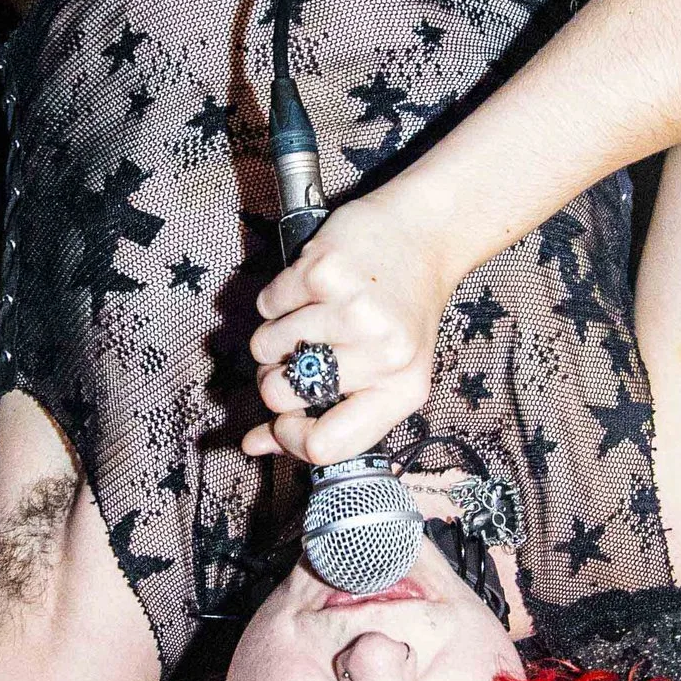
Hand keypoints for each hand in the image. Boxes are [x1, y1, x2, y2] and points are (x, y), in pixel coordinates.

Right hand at [246, 187, 456, 467]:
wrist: (423, 234)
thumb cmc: (401, 308)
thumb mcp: (387, 370)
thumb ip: (328, 413)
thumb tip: (257, 444)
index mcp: (402, 390)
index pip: (326, 446)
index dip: (289, 438)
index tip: (283, 420)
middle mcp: (383, 355)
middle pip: (280, 396)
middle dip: (273, 377)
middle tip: (298, 353)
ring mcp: (353, 312)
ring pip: (265, 348)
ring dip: (275, 334)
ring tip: (311, 315)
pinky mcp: (325, 272)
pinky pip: (266, 305)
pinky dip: (278, 298)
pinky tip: (311, 289)